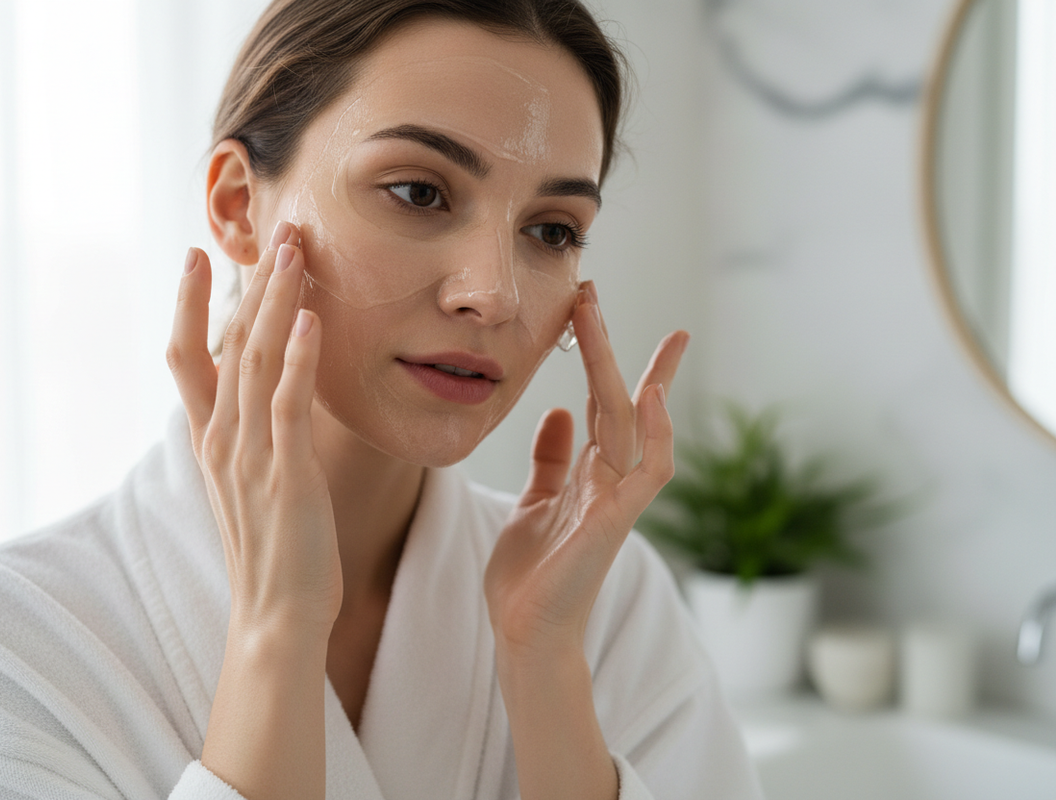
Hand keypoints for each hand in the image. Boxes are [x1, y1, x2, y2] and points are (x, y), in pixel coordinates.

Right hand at [167, 223, 341, 634]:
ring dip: (276, 303)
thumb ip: (246, 439)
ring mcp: (251, 455)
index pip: (187, 358)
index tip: (197, 258)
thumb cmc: (273, 551)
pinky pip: (290, 404)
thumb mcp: (248, 485)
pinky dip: (300, 358)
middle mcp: (222, 440)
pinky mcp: (287, 473)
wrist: (276, 617)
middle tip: (272, 231)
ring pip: (258, 361)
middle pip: (228, 345)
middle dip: (249, 285)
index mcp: (211, 441)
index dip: (190, 306)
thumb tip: (261, 399)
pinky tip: (311, 319)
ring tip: (295, 252)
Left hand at [483, 281, 687, 653]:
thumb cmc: (530, 575)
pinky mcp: (613, 523)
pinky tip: (648, 398)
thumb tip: (557, 411)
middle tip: (593, 291)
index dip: (600, 353)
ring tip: (626, 326)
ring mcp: (616, 500)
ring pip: (633, 426)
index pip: (602, 401)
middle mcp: (609, 479)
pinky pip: (646, 473)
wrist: (523, 631)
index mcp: (589, 472)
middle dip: (611, 346)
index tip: (590, 306)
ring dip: (634, 375)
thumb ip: (551, 459)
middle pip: (619, 400)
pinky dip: (652, 435)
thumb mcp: (534, 502)